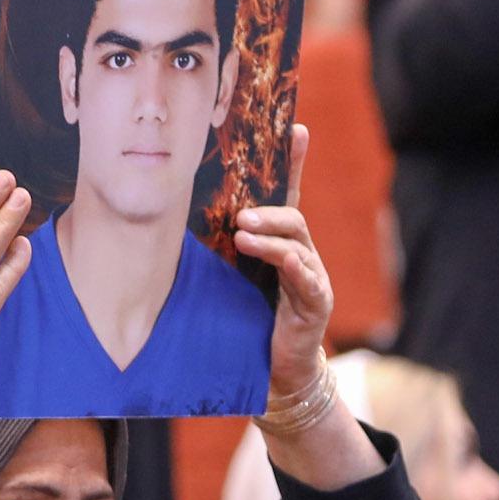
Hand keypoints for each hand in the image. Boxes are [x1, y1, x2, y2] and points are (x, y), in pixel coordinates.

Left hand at [235, 123, 334, 405]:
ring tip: (243, 232)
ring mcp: (313, 277)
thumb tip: (182, 215)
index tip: (298, 127)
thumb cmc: (248, 320)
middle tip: (240, 213)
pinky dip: (290, 264)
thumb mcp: (233, 277)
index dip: (294, 162)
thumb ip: (223, 248)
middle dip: (269, 209)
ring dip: (271, 234)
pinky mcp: (316, 303)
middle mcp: (301, 253)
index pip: (288, 195)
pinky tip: (276, 256)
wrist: (272, 372)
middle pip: (292, 216)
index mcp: (280, 243)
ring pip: (297, 243)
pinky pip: (305, 277)